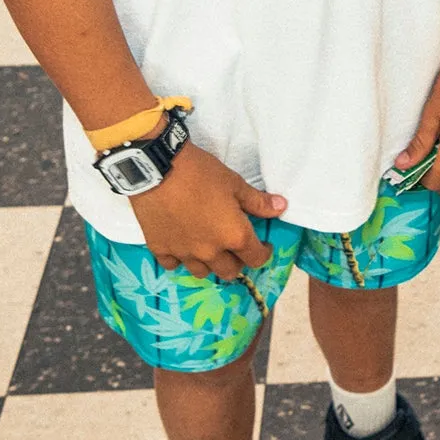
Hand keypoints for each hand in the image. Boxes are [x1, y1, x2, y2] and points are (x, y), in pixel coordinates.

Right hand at [130, 139, 286, 280]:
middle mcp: (211, 252)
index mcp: (234, 236)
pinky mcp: (160, 249)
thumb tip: (281, 207)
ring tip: (208, 248)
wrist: (158, 167)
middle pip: (230, 272)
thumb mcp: (234, 183)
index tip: (262, 245)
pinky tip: (181, 244)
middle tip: (234, 247)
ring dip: (209, 264)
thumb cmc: (202, 173)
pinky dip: (179, 258)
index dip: (263, 253)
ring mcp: (184, 253)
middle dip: (237, 262)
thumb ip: (258, 201)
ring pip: (202, 272)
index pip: (256, 259)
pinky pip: (173, 265)